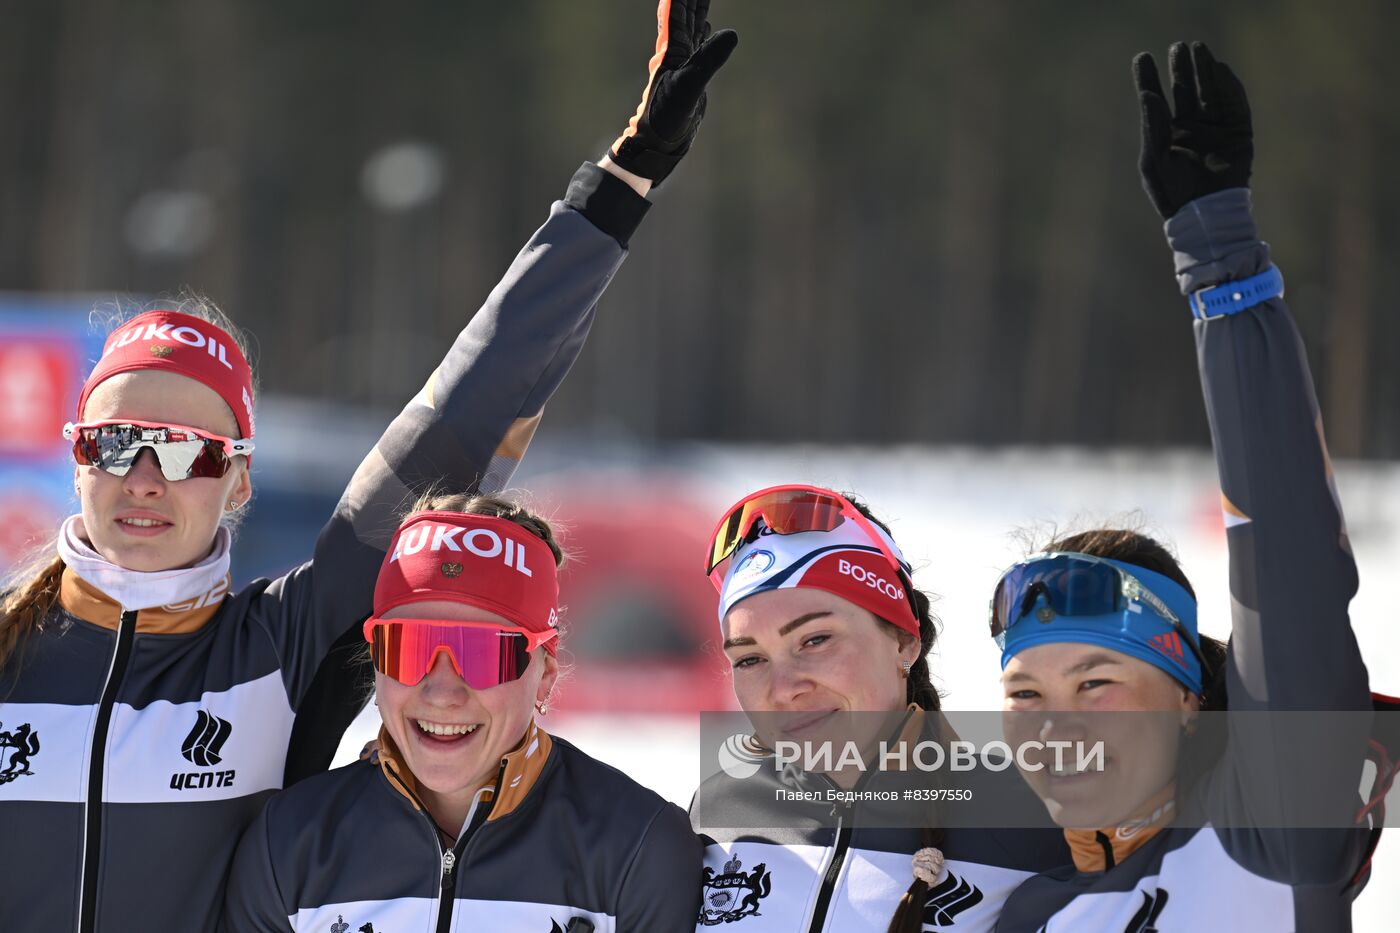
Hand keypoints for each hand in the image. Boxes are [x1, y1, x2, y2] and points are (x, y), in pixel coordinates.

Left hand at [609, 0, 737, 185]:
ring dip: (697, 7)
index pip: (676, 12)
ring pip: (692, 25)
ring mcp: (684, 62)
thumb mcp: (689, 87)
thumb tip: (730, 33)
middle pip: (685, 13)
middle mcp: (676, 51)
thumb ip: (708, 60)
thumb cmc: (666, 116)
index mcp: (671, 49)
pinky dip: (702, 30)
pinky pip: (698, 44)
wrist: (659, 141)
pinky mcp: (692, 75)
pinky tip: (706, 24)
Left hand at [1133, 41, 1252, 219]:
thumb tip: (1147, 94)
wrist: (1205, 215)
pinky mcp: (1237, 133)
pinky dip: (1228, 86)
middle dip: (1181, 68)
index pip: (1156, 100)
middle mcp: (1190, 128)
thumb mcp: (1155, 159)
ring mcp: (1214, 128)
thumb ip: (1153, 126)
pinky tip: (1218, 69)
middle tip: (1177, 47)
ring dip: (1204, 70)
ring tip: (1197, 48)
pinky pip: (1234, 104)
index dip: (1149, 79)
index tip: (1141, 57)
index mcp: (1166, 134)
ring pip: (1209, 92)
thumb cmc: (1173, 192)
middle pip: (1185, 90)